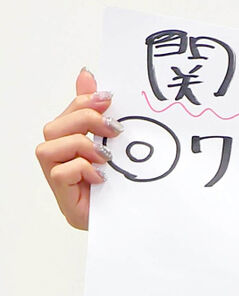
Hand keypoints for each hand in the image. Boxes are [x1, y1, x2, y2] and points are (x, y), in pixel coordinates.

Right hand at [36, 69, 122, 229]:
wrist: (133, 221)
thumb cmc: (122, 184)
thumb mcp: (117, 143)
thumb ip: (100, 112)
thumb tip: (87, 74)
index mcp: (72, 144)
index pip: (68, 114)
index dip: (84, 101)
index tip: (109, 98)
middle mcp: (60, 159)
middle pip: (54, 127)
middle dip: (84, 121)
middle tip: (114, 129)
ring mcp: (58, 179)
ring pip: (49, 148)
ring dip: (81, 146)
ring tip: (106, 158)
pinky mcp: (64, 197)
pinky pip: (59, 173)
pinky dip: (81, 170)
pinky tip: (101, 178)